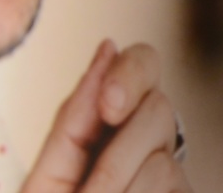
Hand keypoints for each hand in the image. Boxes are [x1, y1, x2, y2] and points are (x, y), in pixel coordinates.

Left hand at [21, 40, 189, 192]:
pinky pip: (172, 183)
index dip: (130, 73)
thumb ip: (76, 115)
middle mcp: (147, 140)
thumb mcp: (50, 171)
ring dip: (115, 190)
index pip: (141, 65)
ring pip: (162, 159)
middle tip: (89, 192)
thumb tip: (109, 45)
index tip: (108, 106)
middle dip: (117, 157)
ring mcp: (170, 174)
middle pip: (159, 106)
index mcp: (112, 121)